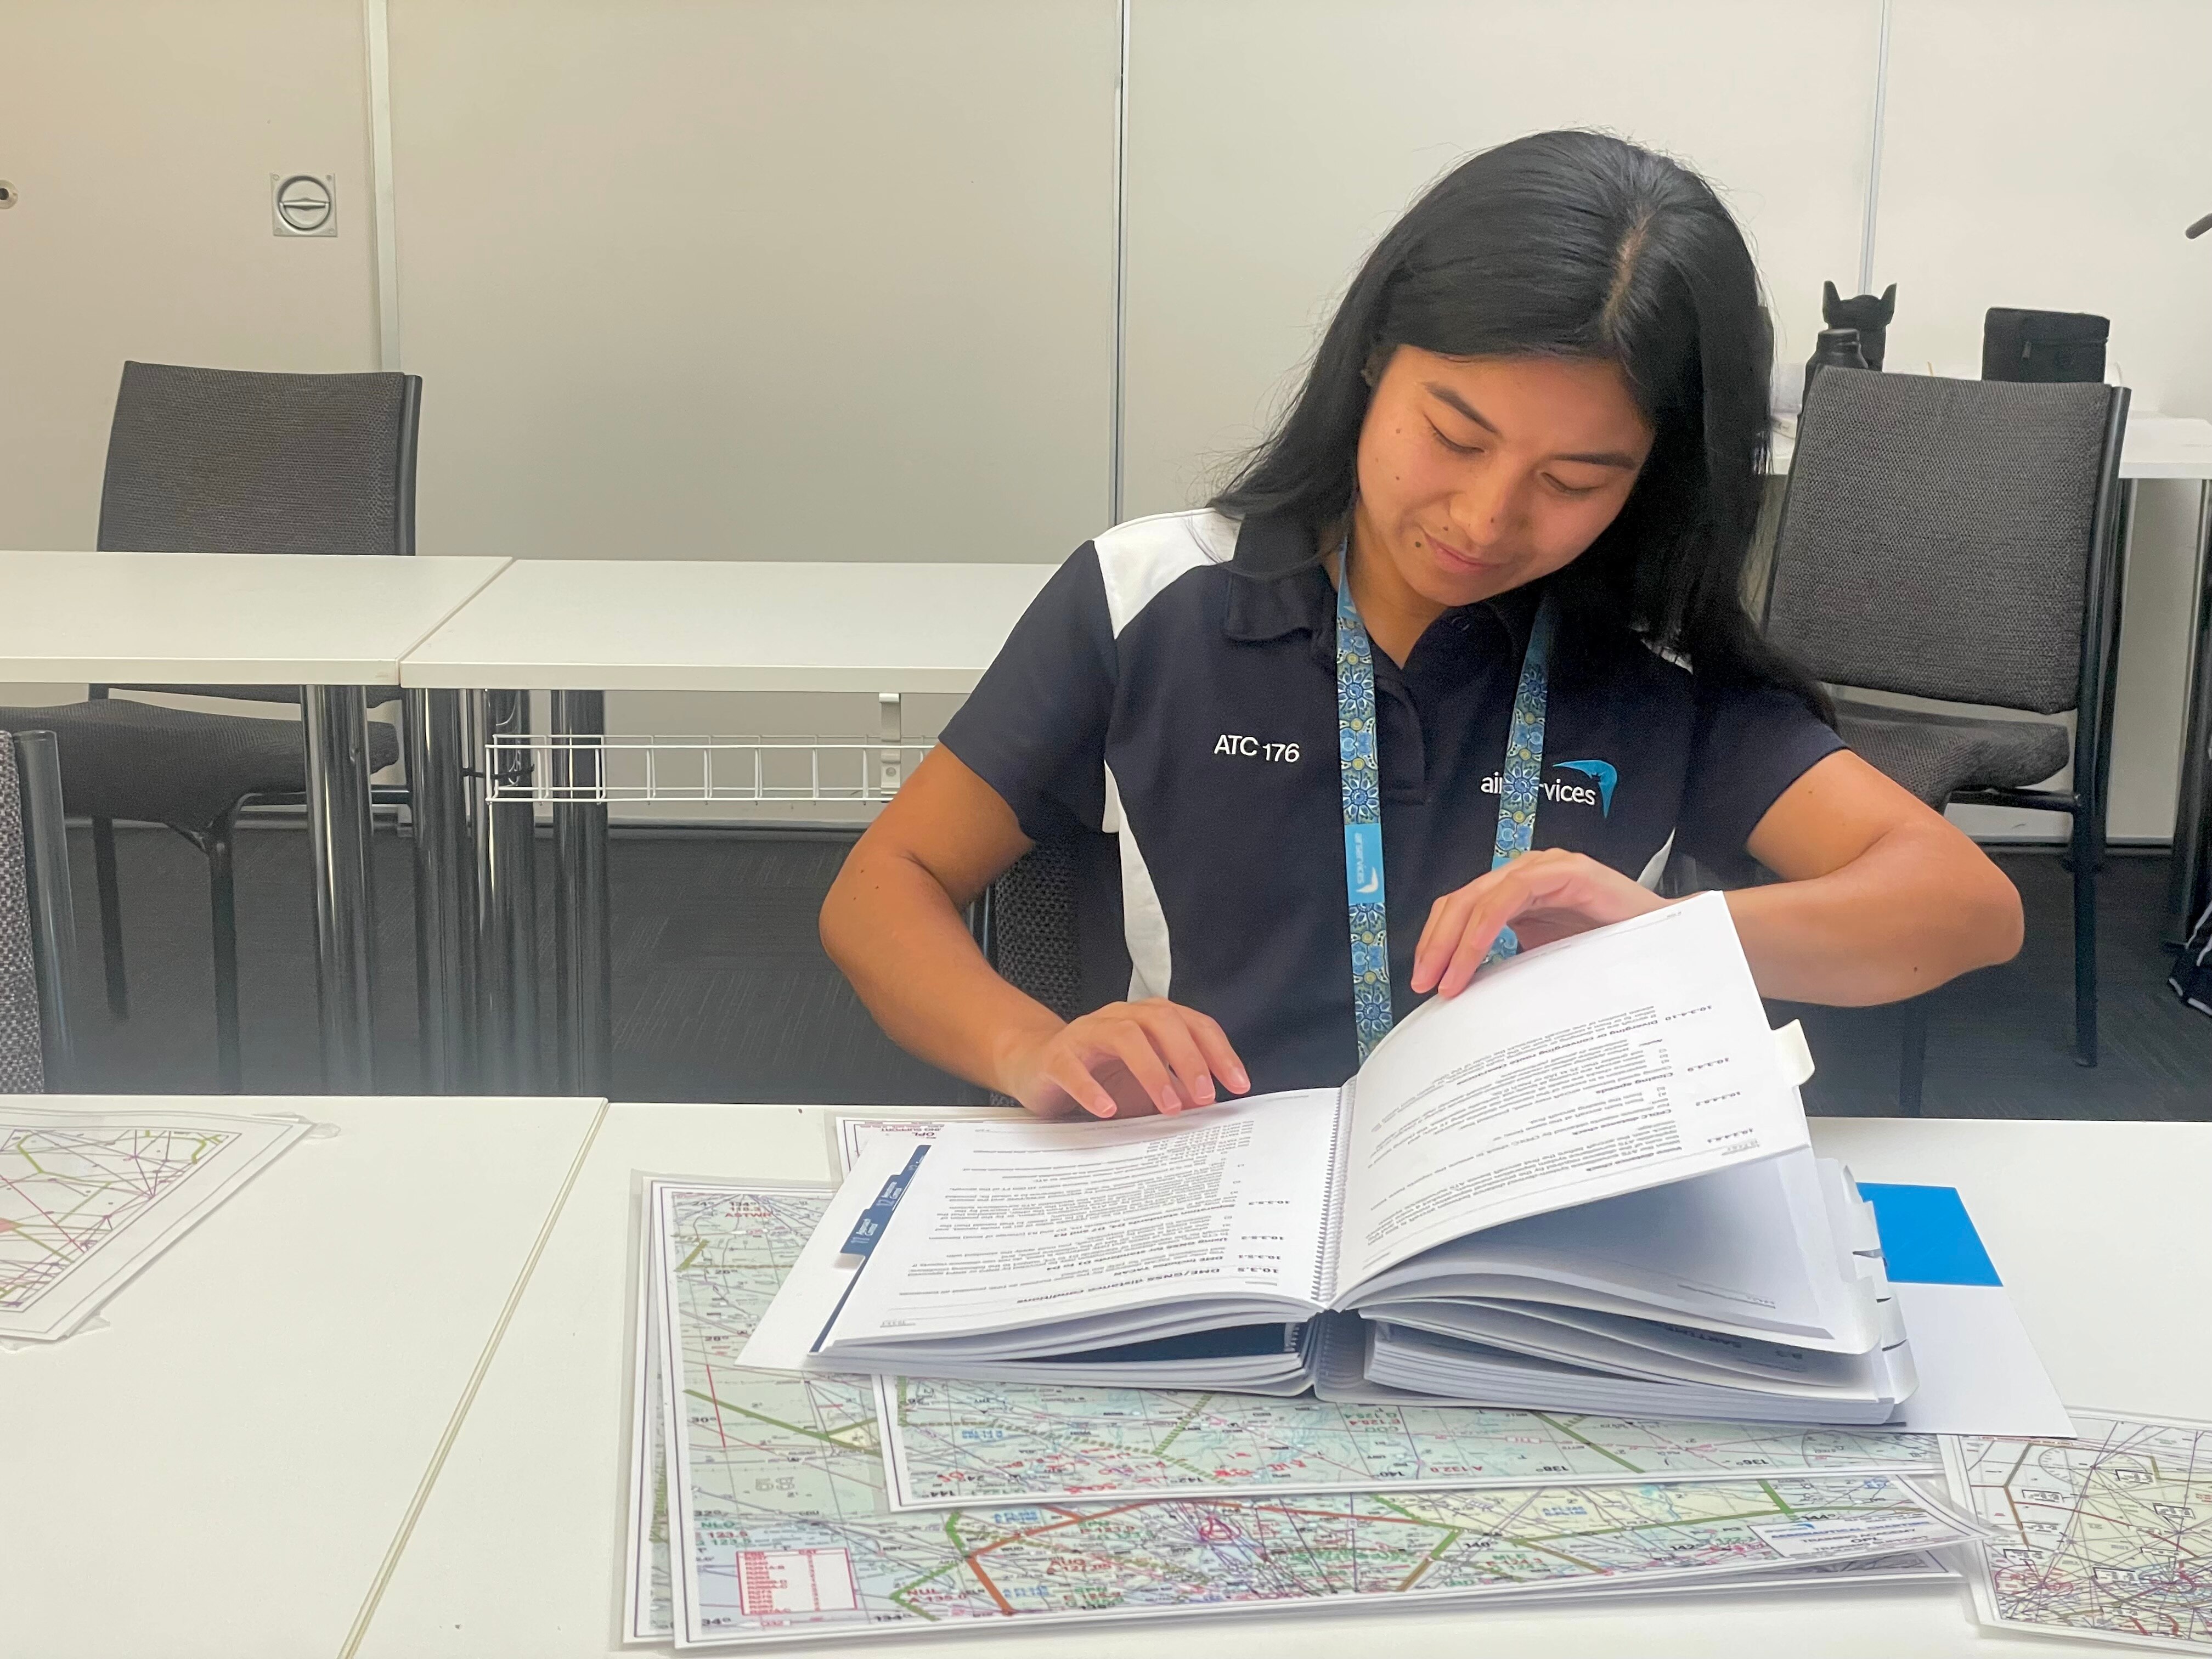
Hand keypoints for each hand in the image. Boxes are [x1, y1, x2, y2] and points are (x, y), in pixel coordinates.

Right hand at [996, 999, 1250, 1120]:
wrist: (1037, 1066)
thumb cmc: (1099, 1074)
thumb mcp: (1146, 1083)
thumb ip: (1178, 1090)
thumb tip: (1210, 1106)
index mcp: (1149, 1020)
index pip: (1194, 1024)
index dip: (1219, 1052)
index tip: (1238, 1084)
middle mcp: (1121, 1018)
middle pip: (1162, 1022)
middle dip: (1189, 1058)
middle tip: (1205, 1096)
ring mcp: (1087, 1033)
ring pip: (1125, 1036)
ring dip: (1151, 1071)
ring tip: (1167, 1106)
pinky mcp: (1057, 1056)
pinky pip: (1074, 1067)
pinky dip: (1092, 1088)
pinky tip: (1107, 1110)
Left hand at [1411, 848, 1669, 998]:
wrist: (1667, 942)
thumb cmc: (1611, 952)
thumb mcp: (1546, 962)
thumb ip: (1509, 967)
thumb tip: (1465, 1000)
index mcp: (1515, 893)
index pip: (1460, 910)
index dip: (1434, 942)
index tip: (1424, 981)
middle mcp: (1524, 876)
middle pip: (1460, 902)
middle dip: (1434, 944)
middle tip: (1424, 983)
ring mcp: (1544, 869)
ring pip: (1478, 898)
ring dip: (1454, 941)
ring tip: (1445, 980)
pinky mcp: (1564, 872)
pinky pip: (1509, 897)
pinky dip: (1483, 929)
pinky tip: (1473, 959)